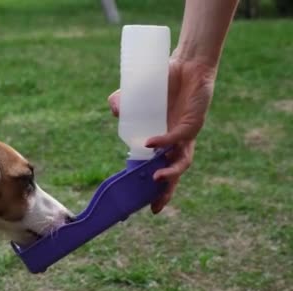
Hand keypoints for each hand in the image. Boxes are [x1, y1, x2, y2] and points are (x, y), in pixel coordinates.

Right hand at [108, 58, 215, 212]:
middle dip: (165, 192)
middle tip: (154, 208)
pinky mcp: (193, 123)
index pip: (159, 169)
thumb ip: (121, 103)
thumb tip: (115, 111)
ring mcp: (187, 135)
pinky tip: (150, 144)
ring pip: (182, 162)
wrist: (188, 63)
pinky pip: (178, 138)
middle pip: (174, 173)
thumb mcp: (135, 94)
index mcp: (165, 141)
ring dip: (171, 173)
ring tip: (157, 178)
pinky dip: (164, 143)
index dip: (152, 186)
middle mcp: (178, 142)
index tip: (140, 203)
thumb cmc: (163, 80)